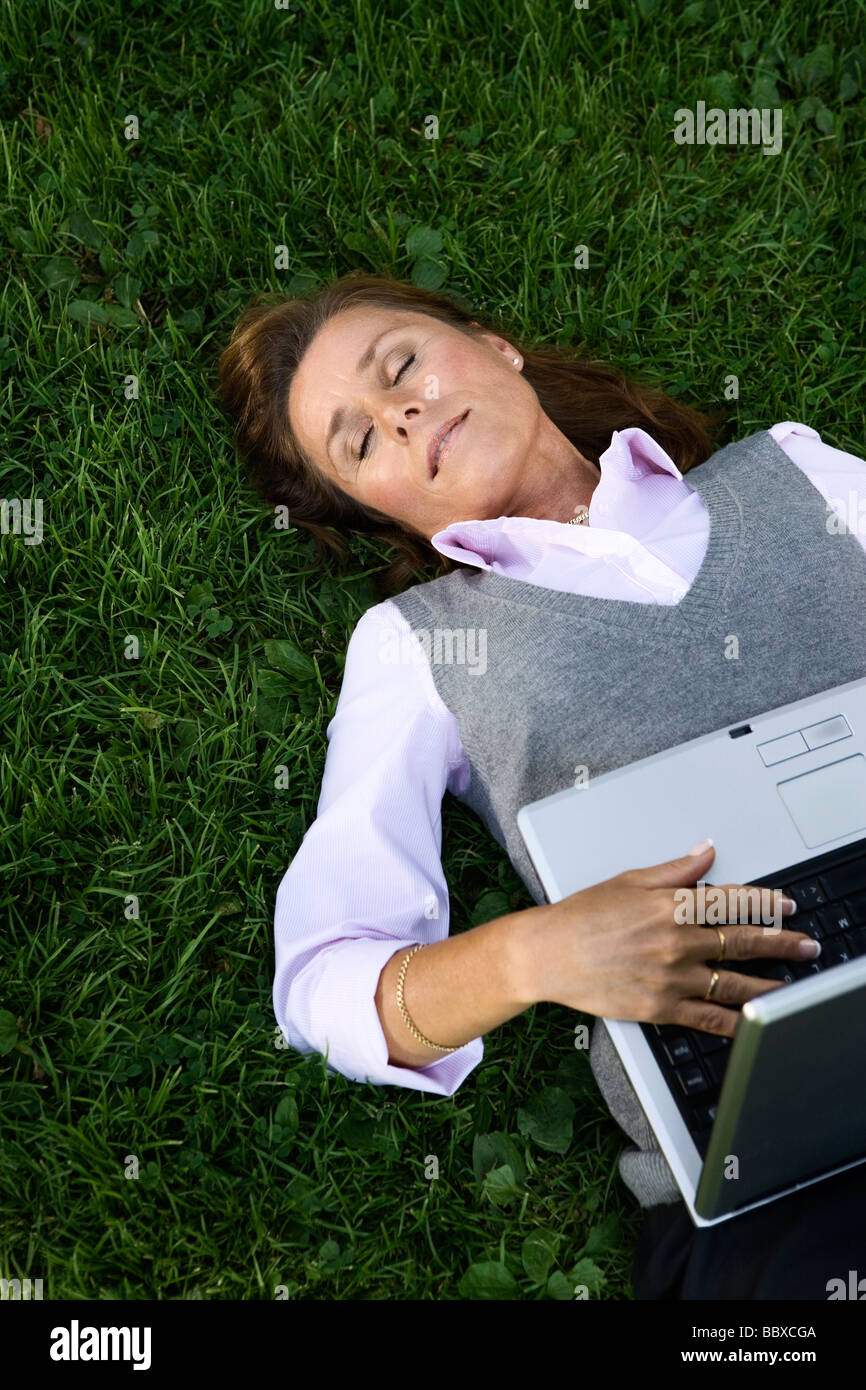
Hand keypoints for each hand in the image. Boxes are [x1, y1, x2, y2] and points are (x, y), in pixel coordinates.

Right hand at [518, 841, 818, 1036]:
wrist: (546, 954)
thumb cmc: (580, 917)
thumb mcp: (628, 881)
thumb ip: (674, 871)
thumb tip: (706, 852)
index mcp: (669, 906)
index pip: (731, 901)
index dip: (764, 903)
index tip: (785, 906)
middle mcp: (675, 942)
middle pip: (742, 941)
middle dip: (781, 943)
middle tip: (807, 945)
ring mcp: (670, 977)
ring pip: (733, 982)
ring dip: (770, 984)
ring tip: (793, 986)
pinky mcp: (659, 1007)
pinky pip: (708, 1017)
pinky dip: (736, 1022)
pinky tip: (754, 1021)